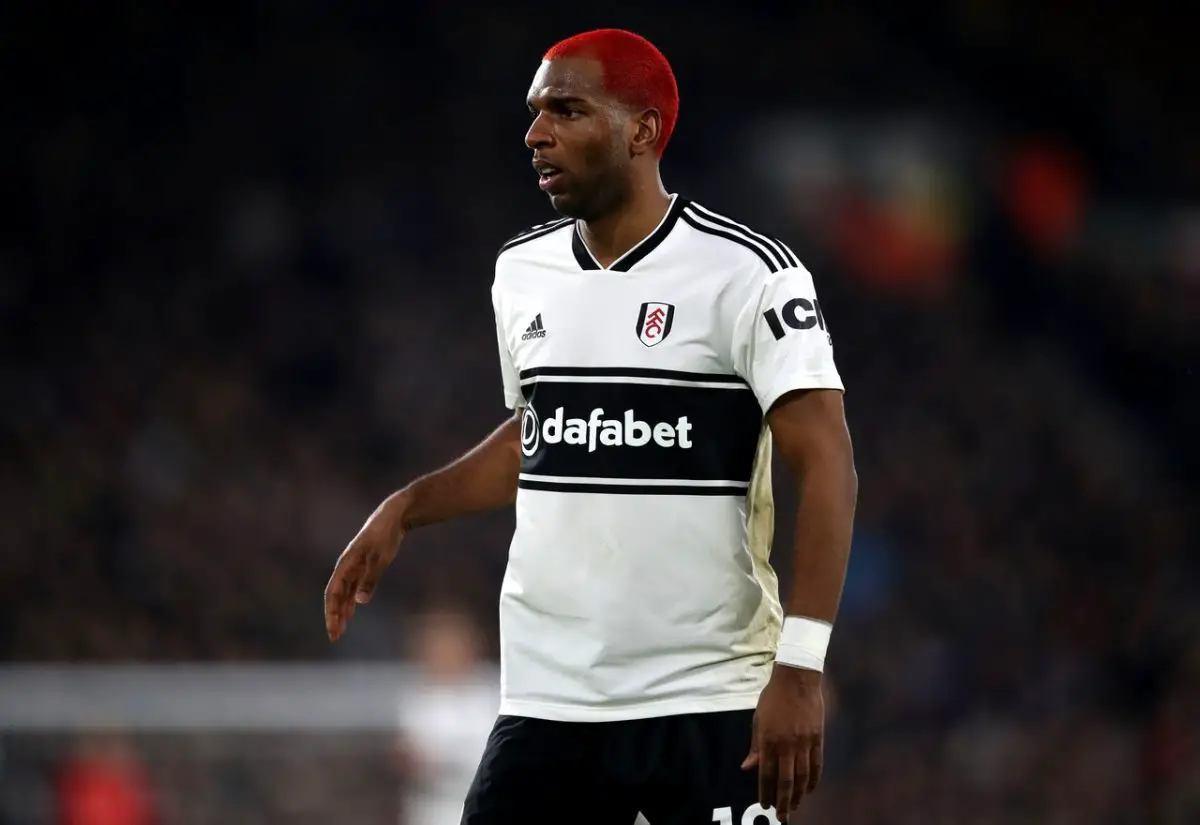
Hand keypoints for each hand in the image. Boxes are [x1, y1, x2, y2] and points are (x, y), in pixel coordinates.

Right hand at [324, 493, 406, 641]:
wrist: (392, 517)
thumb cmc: (385, 536)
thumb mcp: (380, 558)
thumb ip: (370, 580)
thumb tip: (359, 602)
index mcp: (345, 565)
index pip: (332, 594)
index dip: (331, 613)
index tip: (333, 630)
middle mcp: (346, 567)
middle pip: (335, 596)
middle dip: (334, 617)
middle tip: (335, 637)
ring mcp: (353, 567)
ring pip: (343, 594)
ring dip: (341, 612)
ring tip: (340, 631)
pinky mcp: (362, 567)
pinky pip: (352, 588)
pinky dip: (350, 602)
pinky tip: (351, 613)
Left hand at [741, 665, 824, 820]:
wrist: (797, 678)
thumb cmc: (773, 698)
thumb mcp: (758, 720)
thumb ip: (755, 746)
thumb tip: (747, 767)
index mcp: (768, 741)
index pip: (766, 774)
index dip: (765, 792)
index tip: (765, 804)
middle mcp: (786, 745)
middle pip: (786, 781)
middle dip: (783, 802)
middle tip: (782, 816)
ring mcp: (804, 743)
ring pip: (803, 777)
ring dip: (799, 795)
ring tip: (796, 807)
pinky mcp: (818, 739)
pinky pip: (817, 765)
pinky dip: (814, 780)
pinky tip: (811, 789)